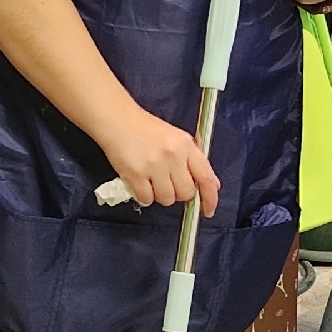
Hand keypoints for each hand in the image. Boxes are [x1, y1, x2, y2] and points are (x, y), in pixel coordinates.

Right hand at [97, 106, 218, 214]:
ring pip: (167, 199)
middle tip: (169, 183)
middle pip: (186, 193)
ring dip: (160, 195)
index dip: (210, 198)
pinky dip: (144, 196)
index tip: (208, 210)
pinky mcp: (135, 174)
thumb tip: (213, 185)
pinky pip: (146, 199)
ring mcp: (154, 166)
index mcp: (186, 146)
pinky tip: (140, 182)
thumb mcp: (177, 138)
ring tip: (152, 180)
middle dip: (179, 193)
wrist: (118, 120)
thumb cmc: (148, 129)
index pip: (206, 178)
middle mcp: (173, 156)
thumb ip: (194, 161)